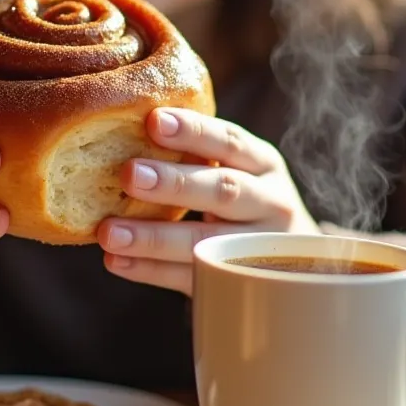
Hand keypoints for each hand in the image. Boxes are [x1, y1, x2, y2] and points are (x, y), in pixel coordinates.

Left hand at [97, 108, 318, 296]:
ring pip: (206, 242)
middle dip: (174, 183)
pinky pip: (193, 278)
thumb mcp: (240, 169)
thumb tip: (124, 125)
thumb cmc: (247, 200)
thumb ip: (199, 152)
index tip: (154, 121)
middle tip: (129, 175)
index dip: (194, 130)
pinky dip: (151, 271)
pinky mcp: (238, 284)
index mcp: (264, 164)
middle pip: (223, 192)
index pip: (229, 141)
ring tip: (108, 232)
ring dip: (153, 237)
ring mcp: (257, 249)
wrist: (296, 263)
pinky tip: (116, 261)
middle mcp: (270, 204)